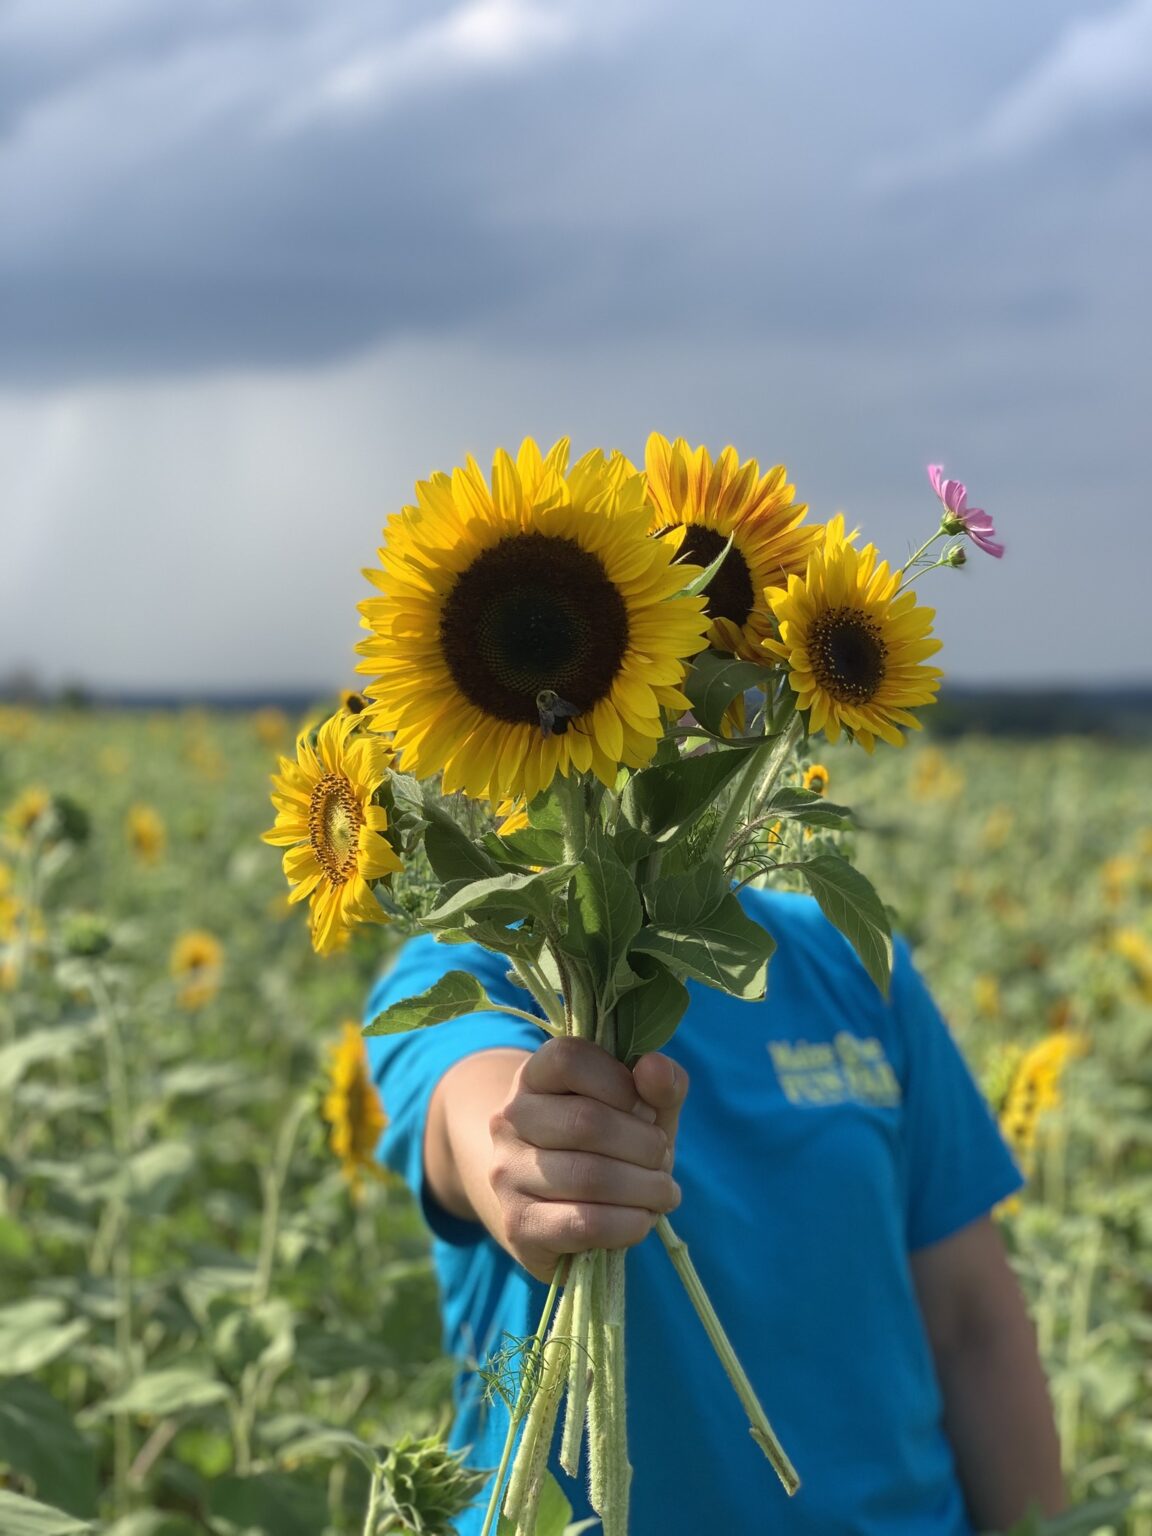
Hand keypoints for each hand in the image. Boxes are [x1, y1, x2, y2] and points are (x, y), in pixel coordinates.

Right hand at [487, 1036, 688, 1281]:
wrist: (552, 1208)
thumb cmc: (606, 1146)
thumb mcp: (638, 1110)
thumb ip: (658, 1085)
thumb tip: (656, 1067)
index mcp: (535, 1076)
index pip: (570, 1059)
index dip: (620, 1083)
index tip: (646, 1110)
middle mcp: (510, 1119)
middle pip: (586, 1122)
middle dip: (645, 1144)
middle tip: (663, 1158)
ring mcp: (508, 1173)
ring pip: (590, 1176)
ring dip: (645, 1188)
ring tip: (663, 1192)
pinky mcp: (519, 1225)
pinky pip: (585, 1224)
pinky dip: (629, 1224)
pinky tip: (643, 1219)